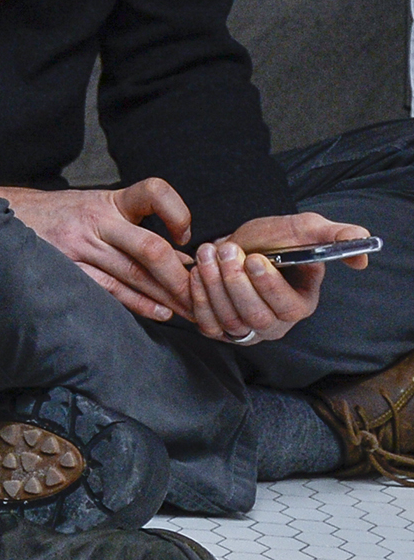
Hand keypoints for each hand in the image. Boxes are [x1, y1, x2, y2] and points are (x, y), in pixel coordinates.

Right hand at [3, 178, 196, 320]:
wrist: (4, 216)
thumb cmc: (60, 217)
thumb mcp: (96, 209)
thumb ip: (134, 229)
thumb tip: (184, 260)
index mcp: (108, 200)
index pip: (154, 192)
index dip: (178, 213)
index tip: (185, 237)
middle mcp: (96, 220)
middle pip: (150, 248)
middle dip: (182, 277)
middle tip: (203, 296)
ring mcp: (79, 246)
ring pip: (133, 273)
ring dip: (168, 295)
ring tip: (192, 312)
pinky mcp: (66, 268)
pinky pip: (109, 289)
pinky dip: (139, 303)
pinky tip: (159, 312)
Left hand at [182, 212, 365, 344]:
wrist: (239, 243)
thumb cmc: (275, 240)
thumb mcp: (307, 230)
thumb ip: (338, 237)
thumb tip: (362, 256)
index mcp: (300, 305)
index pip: (288, 308)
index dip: (269, 286)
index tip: (254, 259)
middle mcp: (274, 324)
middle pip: (256, 317)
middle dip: (236, 282)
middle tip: (227, 251)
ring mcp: (245, 329)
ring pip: (229, 320)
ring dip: (214, 284)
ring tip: (209, 252)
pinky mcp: (219, 329)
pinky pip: (207, 324)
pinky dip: (198, 298)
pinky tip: (197, 271)